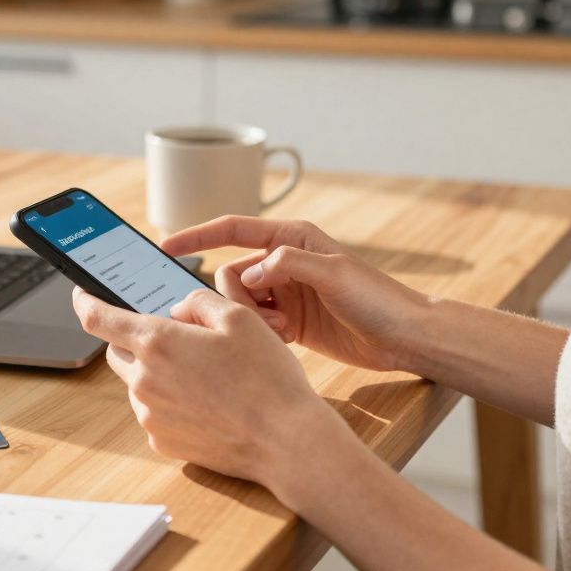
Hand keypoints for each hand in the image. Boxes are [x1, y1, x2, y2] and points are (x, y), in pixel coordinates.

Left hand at [72, 287, 347, 485]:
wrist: (285, 440)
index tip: (80, 294)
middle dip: (135, 339)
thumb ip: (198, 302)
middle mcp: (145, 380)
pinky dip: (170, 402)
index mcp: (158, 342)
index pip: (99, 318)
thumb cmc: (267, 376)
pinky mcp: (162, 441)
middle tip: (173, 338)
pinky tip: (207, 403)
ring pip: (139, 383)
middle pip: (118, 352)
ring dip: (157, 373)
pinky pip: (155, 412)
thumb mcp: (238, 317)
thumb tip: (178, 310)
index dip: (85, 301)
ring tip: (206, 376)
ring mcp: (150, 415)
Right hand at [162, 216, 431, 372]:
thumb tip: (249, 272)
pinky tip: (285, 341)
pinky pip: (255, 324)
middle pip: (230, 273)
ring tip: (283, 330)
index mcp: (290, 238)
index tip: (165, 247)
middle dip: (238, 296)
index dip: (196, 236)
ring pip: (239, 302)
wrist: (404, 336)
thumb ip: (288, 263)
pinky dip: (261, 333)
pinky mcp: (288, 321)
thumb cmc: (377, 298)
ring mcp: (285, 293)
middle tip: (270, 316)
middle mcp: (283, 261)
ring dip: (252, 318)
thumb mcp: (334, 272)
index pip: (231, 230)